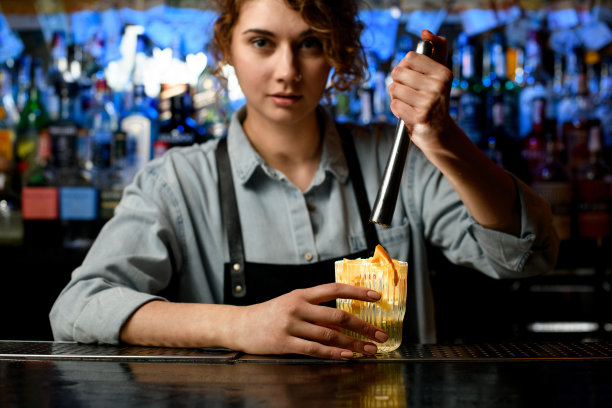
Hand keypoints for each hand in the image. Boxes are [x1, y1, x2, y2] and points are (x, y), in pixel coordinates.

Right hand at [230, 283, 388, 359]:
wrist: (239, 325)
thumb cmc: (269, 314)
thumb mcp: (291, 304)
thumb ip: (315, 310)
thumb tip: (343, 323)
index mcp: (301, 294)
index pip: (335, 289)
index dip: (357, 291)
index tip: (377, 296)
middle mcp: (297, 306)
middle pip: (337, 315)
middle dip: (363, 326)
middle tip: (380, 335)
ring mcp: (290, 324)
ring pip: (329, 335)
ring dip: (352, 344)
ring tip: (368, 350)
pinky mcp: (284, 342)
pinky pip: (314, 349)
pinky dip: (333, 354)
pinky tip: (346, 356)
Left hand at [388, 29, 453, 152]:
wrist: (440, 134)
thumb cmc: (436, 100)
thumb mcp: (439, 74)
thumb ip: (435, 49)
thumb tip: (425, 32)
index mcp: (443, 73)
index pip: (410, 57)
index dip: (405, 66)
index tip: (412, 76)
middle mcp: (439, 86)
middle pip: (398, 72)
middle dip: (398, 83)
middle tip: (409, 93)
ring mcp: (429, 102)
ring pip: (394, 89)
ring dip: (396, 97)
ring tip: (408, 103)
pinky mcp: (419, 117)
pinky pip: (394, 105)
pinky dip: (397, 110)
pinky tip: (407, 113)